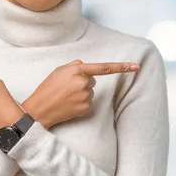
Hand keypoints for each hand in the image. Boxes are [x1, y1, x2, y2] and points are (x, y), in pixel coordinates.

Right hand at [22, 60, 139, 128]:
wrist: (40, 109)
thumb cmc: (47, 88)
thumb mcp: (58, 70)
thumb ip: (75, 66)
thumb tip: (87, 69)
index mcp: (77, 70)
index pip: (103, 68)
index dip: (122, 67)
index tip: (136, 66)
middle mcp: (84, 82)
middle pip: (92, 80)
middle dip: (83, 82)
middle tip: (66, 87)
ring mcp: (86, 96)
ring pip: (90, 91)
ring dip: (81, 93)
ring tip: (65, 96)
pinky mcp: (86, 108)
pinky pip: (88, 102)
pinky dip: (80, 103)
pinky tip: (69, 104)